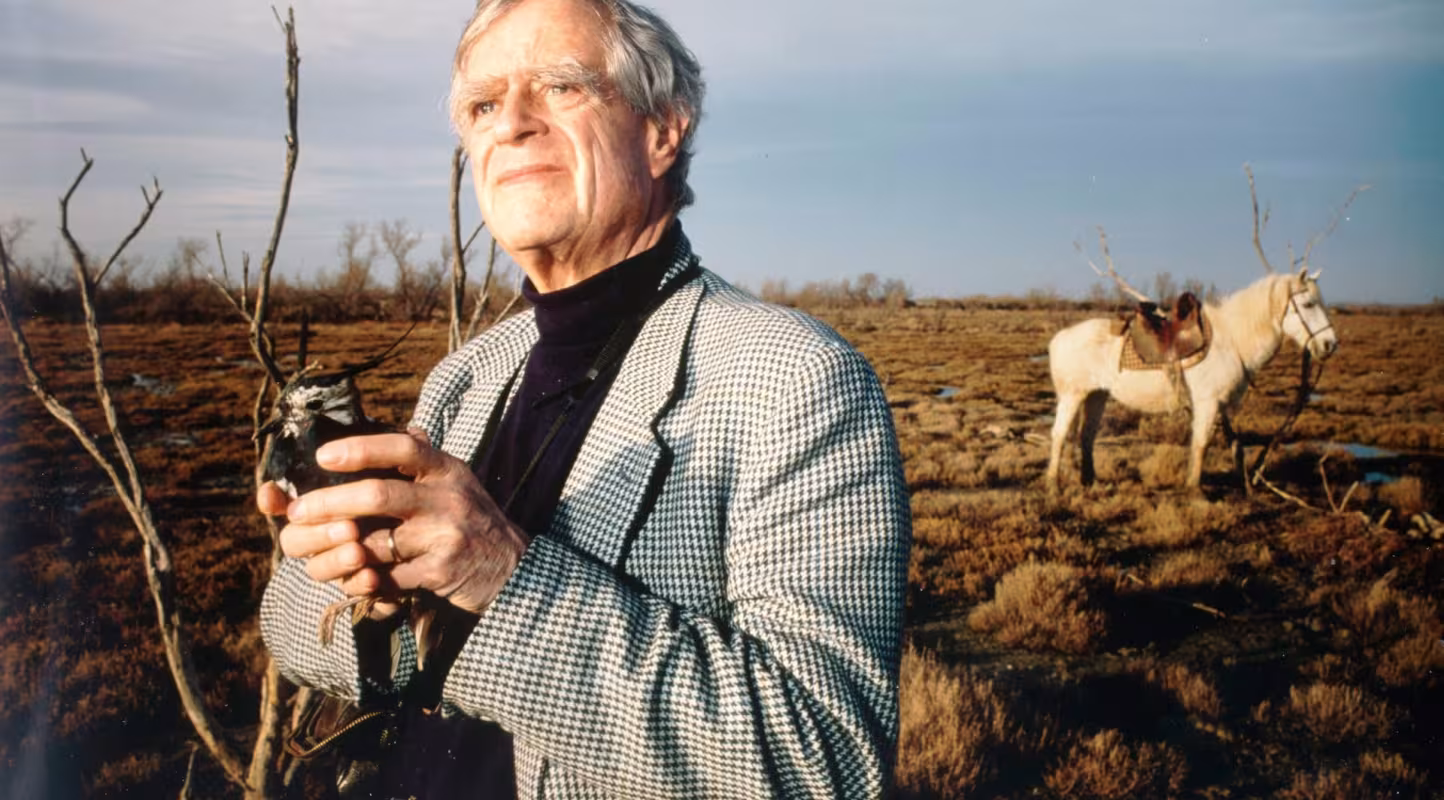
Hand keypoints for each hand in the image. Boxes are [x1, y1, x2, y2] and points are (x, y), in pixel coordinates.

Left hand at [267, 429, 530, 614]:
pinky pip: (388, 578)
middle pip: (378, 495)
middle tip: (299, 512)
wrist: (512, 569)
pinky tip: (350, 578)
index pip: (404, 448)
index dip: (362, 449)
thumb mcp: (459, 481)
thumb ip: (428, 459)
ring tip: (314, 555)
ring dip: (337, 552)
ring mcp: (445, 536)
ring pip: (376, 543)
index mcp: (447, 470)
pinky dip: (363, 580)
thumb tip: (406, 428)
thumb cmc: (473, 521)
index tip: (323, 456)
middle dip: (331, 503)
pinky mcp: (441, 572)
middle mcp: (447, 499)